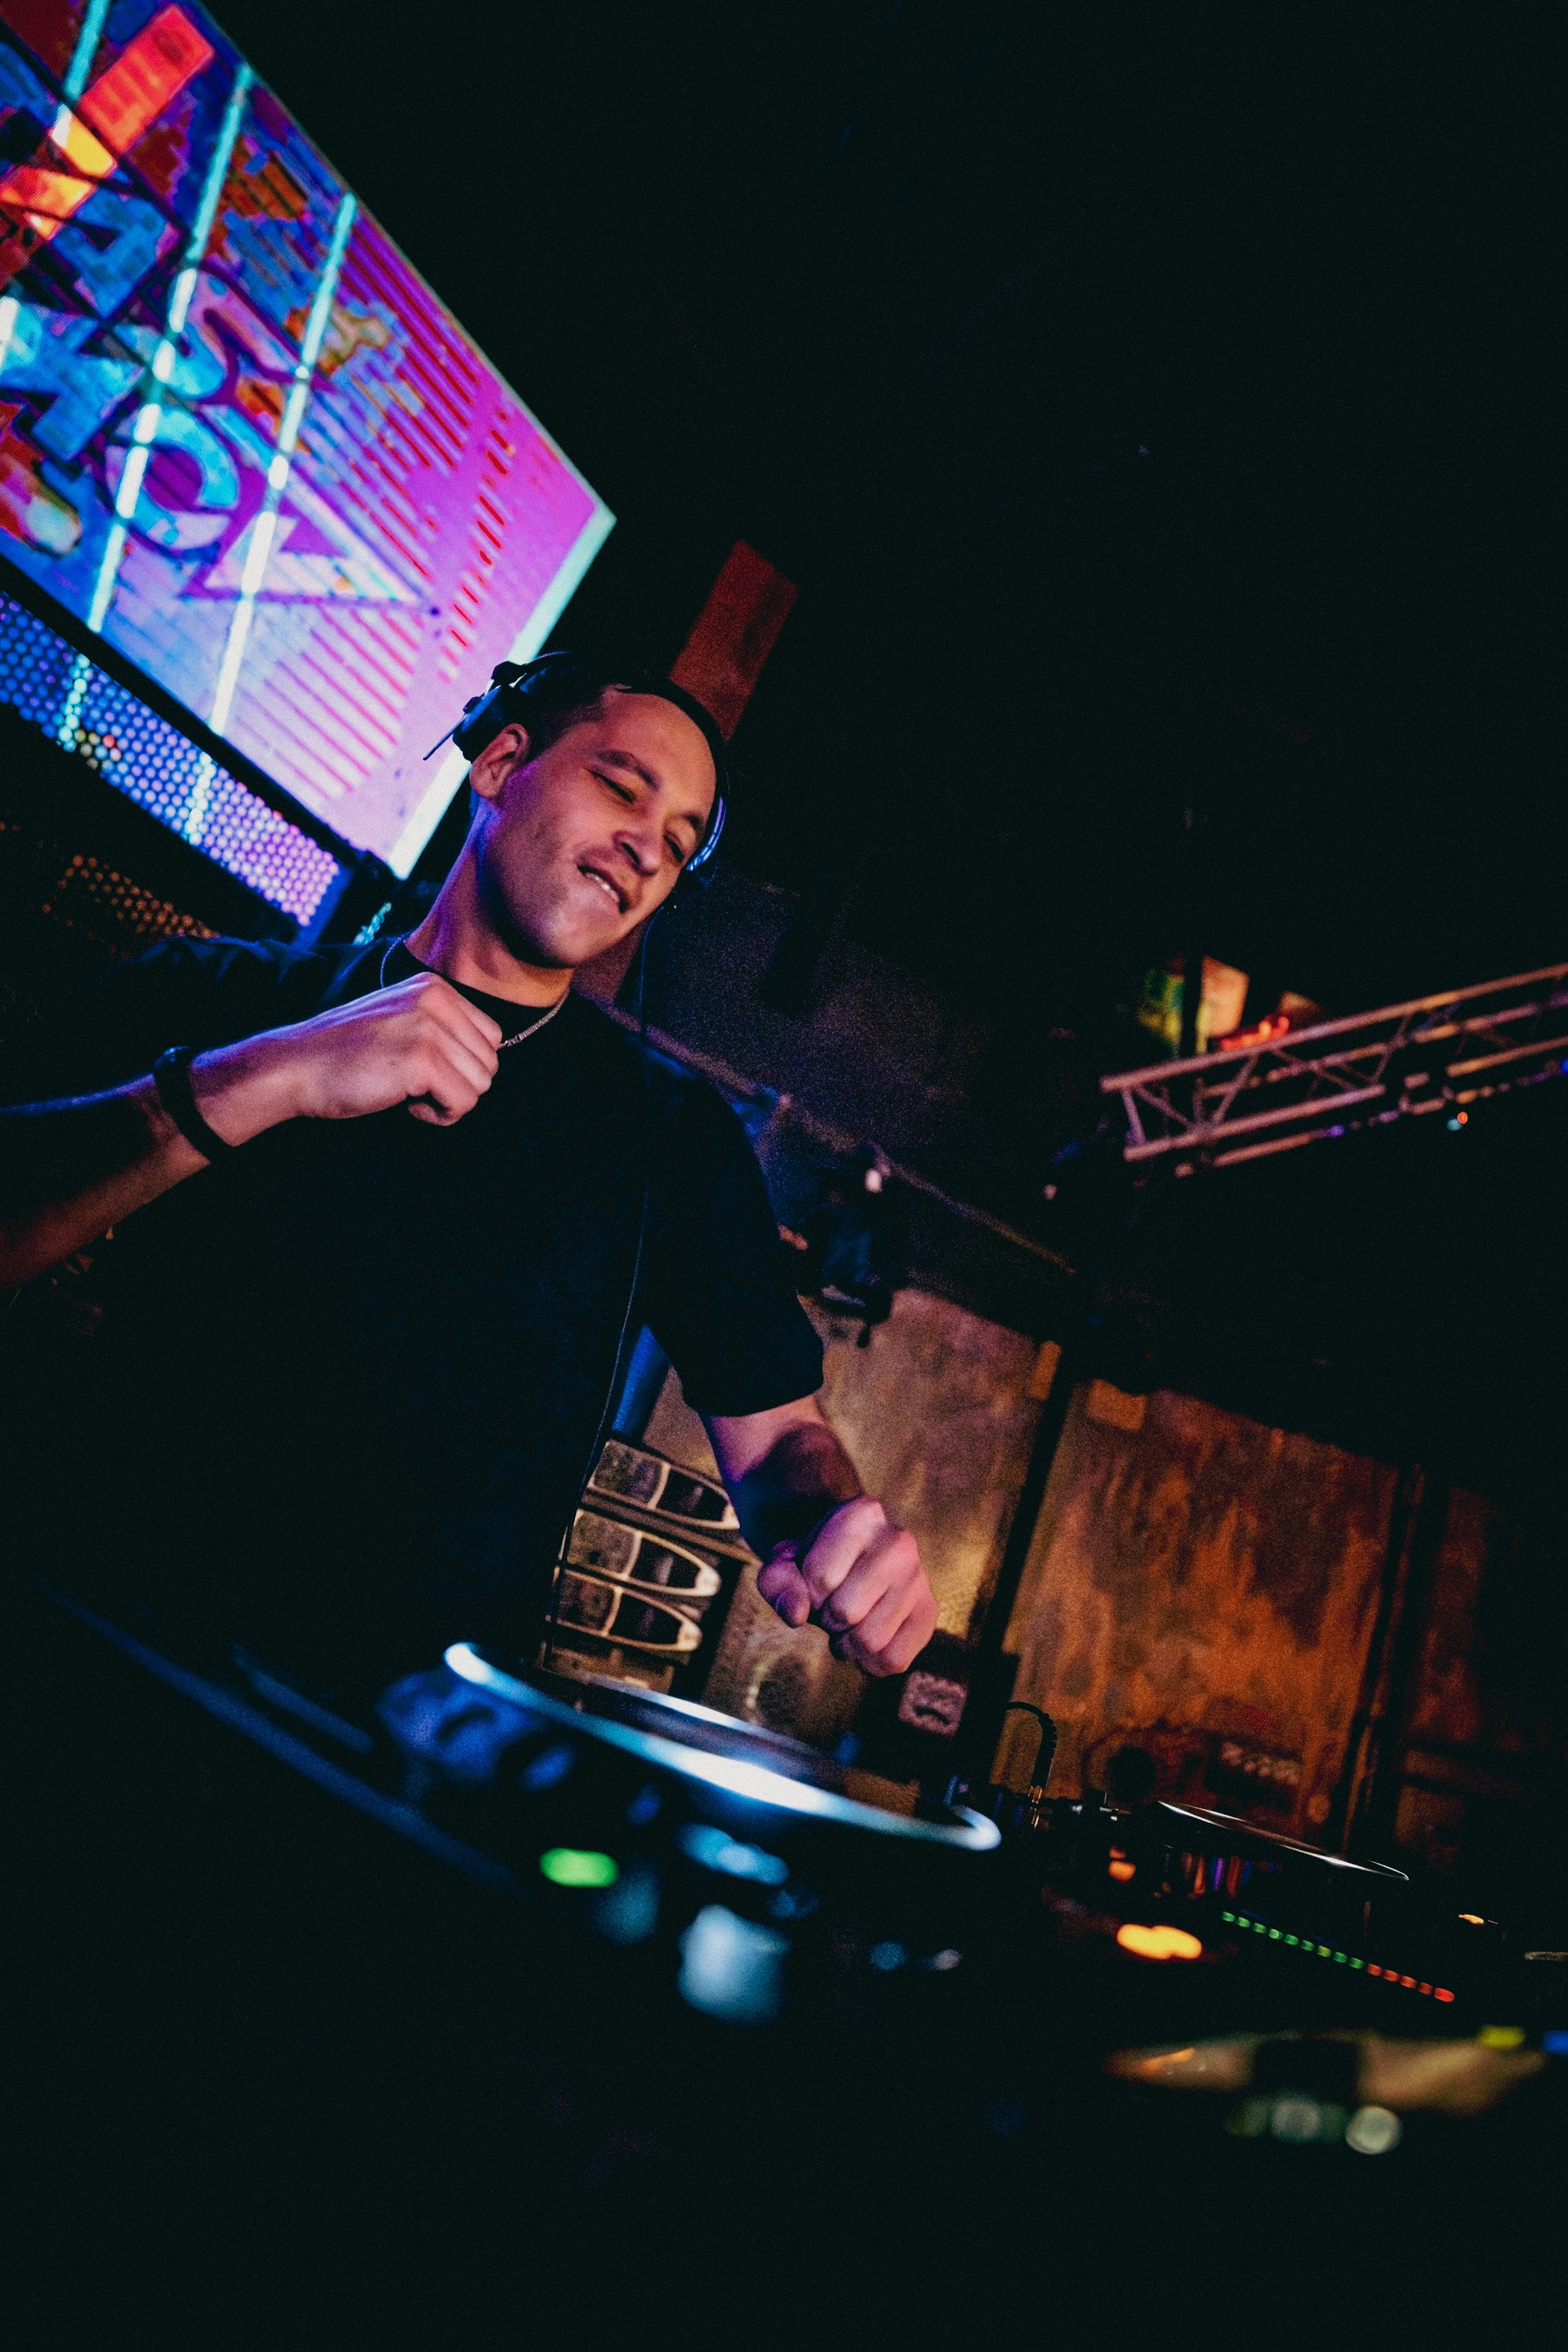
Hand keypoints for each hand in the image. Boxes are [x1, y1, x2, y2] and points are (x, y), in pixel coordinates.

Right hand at [192, 974, 506, 1140]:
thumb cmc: (345, 1055)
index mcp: (434, 987)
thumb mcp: (399, 1022)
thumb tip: (487, 1061)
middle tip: (413, 1087)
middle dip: (458, 1086)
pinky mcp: (422, 1059)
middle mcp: (436, 998)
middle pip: (489, 1062)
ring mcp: (430, 1026)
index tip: (422, 1072)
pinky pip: (463, 1102)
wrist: (294, 1067)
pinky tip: (405, 1104)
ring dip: (447, 1102)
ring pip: (481, 1084)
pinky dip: (438, 1115)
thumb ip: (442, 1029)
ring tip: (407, 1093)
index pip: (490, 1036)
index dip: (462, 1066)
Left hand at [756, 1496, 938, 1676]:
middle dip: (827, 1618)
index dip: (808, 1591)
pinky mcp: (930, 1611)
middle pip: (846, 1613)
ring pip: (870, 1641)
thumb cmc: (814, 1560)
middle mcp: (899, 1540)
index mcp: (861, 1513)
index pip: (820, 1580)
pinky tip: (867, 1638)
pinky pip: (894, 1660)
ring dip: (847, 1643)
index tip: (816, 1581)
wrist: (852, 1561)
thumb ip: (777, 1583)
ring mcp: (919, 1576)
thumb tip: (796, 1614)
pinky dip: (871, 1662)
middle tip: (832, 1604)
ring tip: (848, 1621)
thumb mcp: (784, 1562)